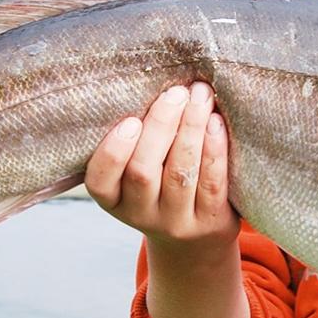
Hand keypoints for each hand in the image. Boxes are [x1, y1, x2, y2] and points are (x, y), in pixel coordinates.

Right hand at [85, 82, 238, 253]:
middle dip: (161, 127)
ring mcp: (176, 221)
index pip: (100, 180)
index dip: (113, 151)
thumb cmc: (161, 184)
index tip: (130, 120)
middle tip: (176, 93)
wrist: (197, 238)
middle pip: (143, 172)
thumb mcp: (136, 172)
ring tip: (200, 96)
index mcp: (114, 199)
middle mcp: (140, 213)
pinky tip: (216, 122)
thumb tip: (154, 79)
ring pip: (180, 174)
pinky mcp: (210, 221)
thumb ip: (137, 139)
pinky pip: (212, 183)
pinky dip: (214, 149)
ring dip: (191, 129)